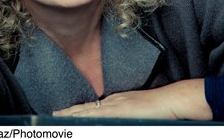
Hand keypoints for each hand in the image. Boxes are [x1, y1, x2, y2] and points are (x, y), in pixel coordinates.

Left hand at [52, 79, 212, 120]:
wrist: (172, 100)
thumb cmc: (161, 107)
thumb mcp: (138, 109)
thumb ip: (126, 113)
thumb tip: (118, 121)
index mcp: (116, 102)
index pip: (90, 108)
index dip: (75, 112)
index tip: (61, 115)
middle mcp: (113, 102)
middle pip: (85, 109)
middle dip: (67, 114)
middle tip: (51, 117)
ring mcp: (115, 106)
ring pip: (87, 112)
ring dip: (71, 117)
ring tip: (55, 119)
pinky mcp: (119, 111)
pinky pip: (97, 116)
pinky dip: (84, 119)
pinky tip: (74, 122)